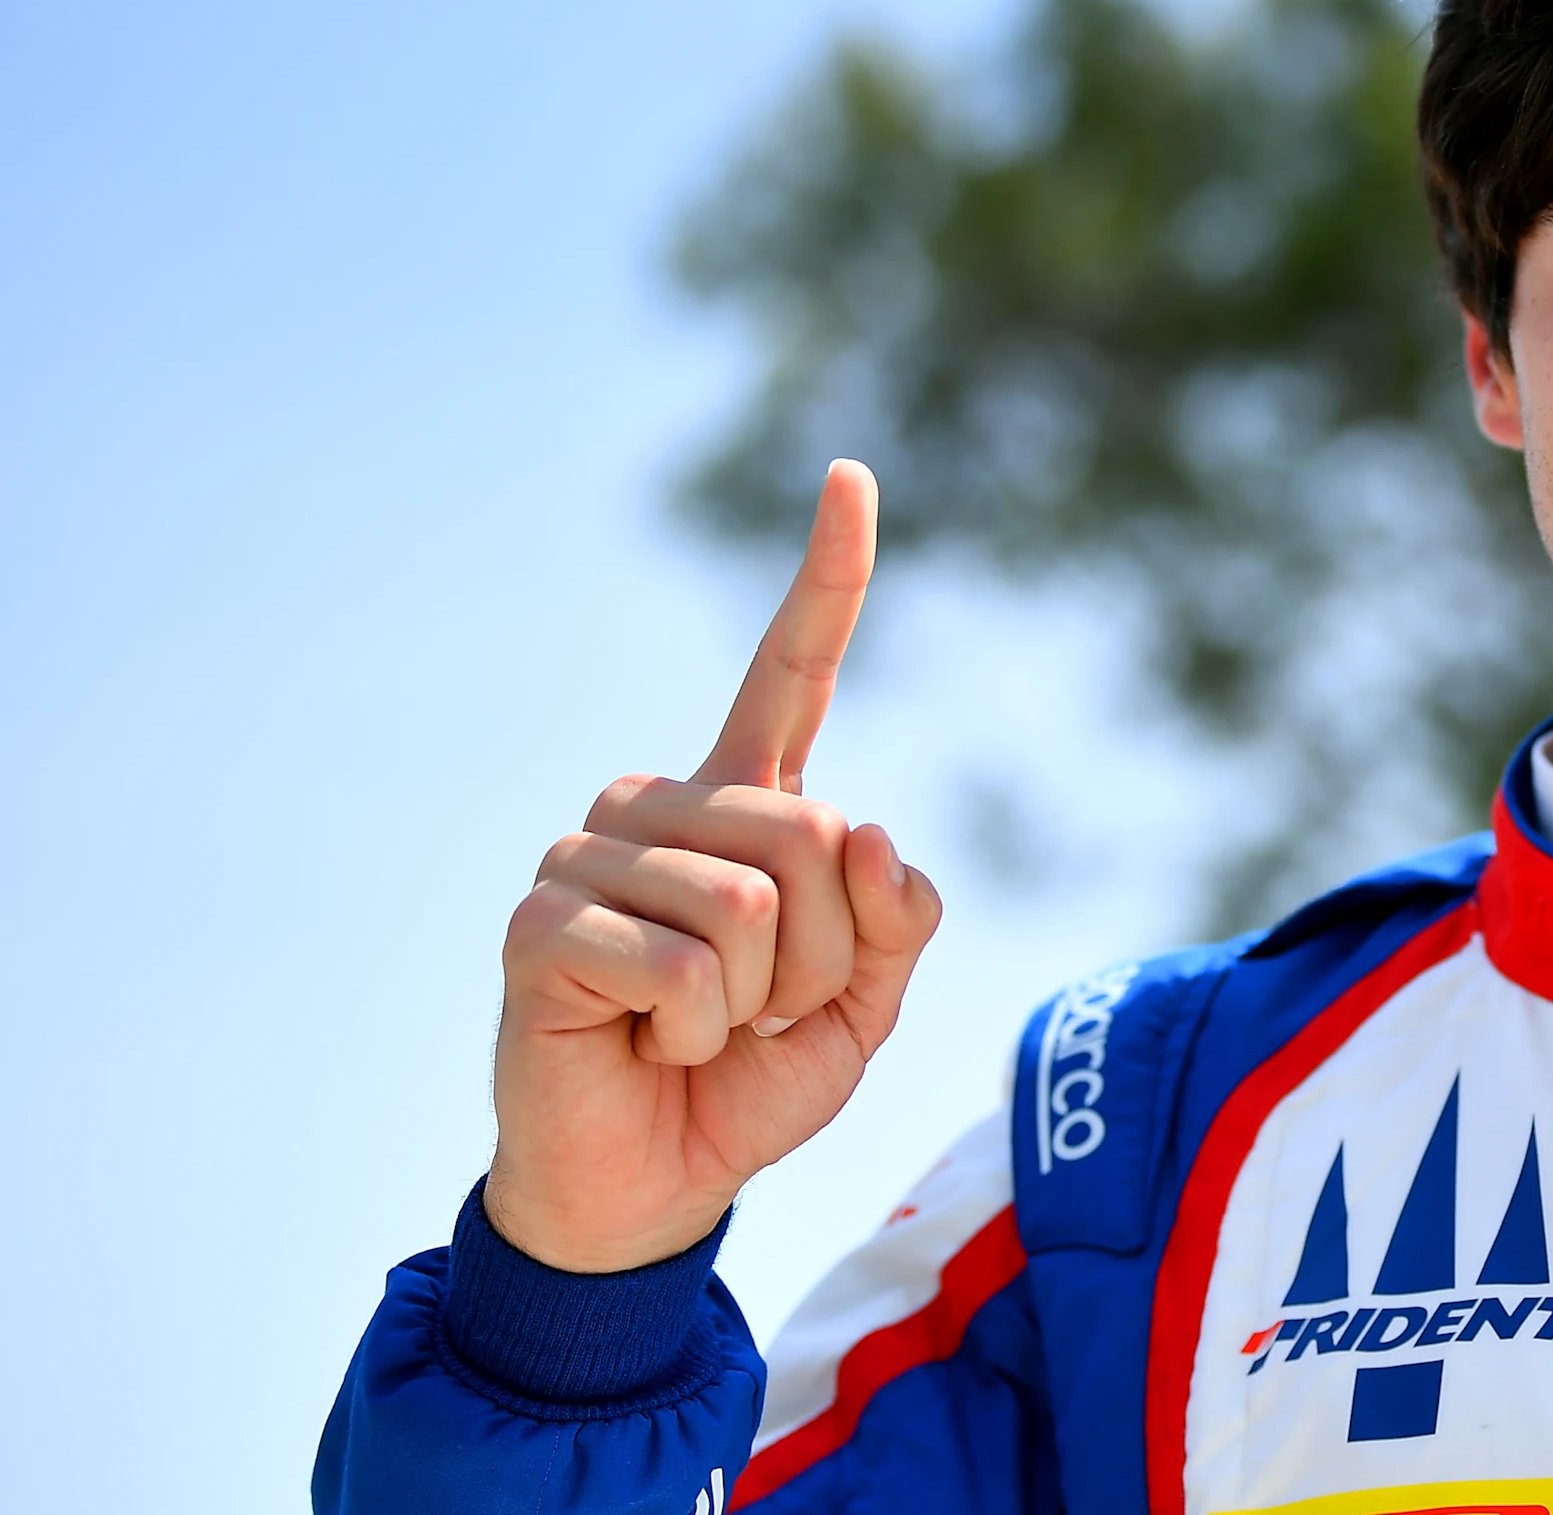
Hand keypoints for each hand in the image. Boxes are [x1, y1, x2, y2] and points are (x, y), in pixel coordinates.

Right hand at [484, 460, 944, 1271]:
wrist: (651, 1190)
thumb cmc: (747, 1086)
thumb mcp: (862, 1007)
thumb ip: (897, 921)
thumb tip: (868, 831)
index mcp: (745, 810)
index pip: (791, 674)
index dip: (828, 579)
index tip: (849, 473)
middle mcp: (662, 809)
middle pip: (815, 838)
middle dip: (823, 959)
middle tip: (758, 1015)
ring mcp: (591, 857)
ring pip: (755, 905)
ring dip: (758, 1003)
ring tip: (697, 1030)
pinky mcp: (543, 922)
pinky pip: (690, 965)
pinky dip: (697, 1031)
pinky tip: (646, 1043)